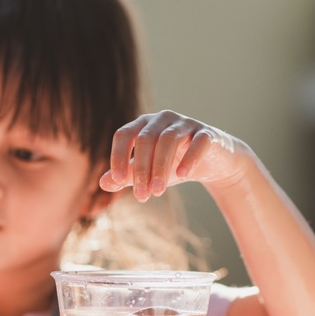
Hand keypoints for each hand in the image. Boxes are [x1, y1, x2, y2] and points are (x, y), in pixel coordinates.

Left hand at [99, 110, 245, 200]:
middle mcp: (162, 119)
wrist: (211, 162)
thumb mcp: (147, 173)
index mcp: (143, 125)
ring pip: (168, 139)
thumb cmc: (173, 164)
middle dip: (142, 169)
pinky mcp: (207, 134)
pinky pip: (198, 141)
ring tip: (157, 191)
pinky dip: (189, 157)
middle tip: (142, 196)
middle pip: (146, 139)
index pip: (124, 134)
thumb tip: (103, 183)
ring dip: (161, 167)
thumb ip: (126, 176)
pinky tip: (182, 175)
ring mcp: (186, 124)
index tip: (118, 181)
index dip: (118, 156)